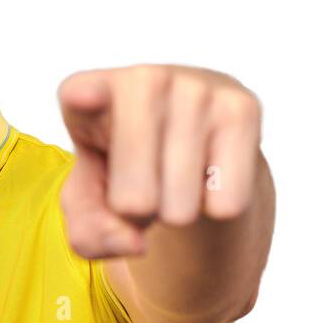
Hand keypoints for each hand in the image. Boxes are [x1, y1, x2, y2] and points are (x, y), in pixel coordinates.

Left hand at [58, 63, 262, 257]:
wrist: (188, 138)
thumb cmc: (124, 169)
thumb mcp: (90, 205)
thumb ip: (90, 233)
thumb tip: (134, 243)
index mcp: (85, 94)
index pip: (80, 95)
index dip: (84, 100)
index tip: (83, 97)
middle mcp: (141, 79)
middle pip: (135, 200)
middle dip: (138, 217)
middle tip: (141, 183)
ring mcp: (194, 87)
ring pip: (182, 208)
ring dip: (176, 212)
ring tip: (171, 174)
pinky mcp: (242, 107)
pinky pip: (227, 203)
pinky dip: (216, 207)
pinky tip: (208, 170)